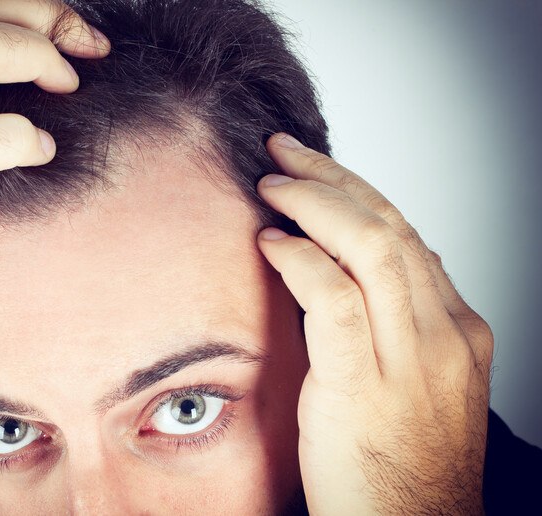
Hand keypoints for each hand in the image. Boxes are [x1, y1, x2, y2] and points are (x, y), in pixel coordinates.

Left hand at [256, 133, 492, 513]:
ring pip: (370, 246)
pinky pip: (334, 299)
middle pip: (389, 226)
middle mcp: (443, 335)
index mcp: (456, 331)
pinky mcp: (364, 387)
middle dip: (332, 178)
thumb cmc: (399, 466)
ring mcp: (410, 360)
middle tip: (284, 153)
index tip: (314, 171)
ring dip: (314, 202)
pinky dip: (301, 258)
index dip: (356, 193)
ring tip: (270, 183)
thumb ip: (399, 324)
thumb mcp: (413, 383)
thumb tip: (375, 270)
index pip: (406, 236)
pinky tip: (271, 241)